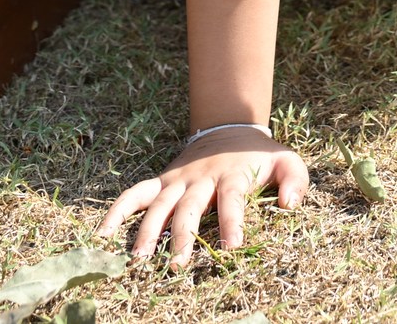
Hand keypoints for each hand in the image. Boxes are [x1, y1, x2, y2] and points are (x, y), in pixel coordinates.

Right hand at [96, 129, 308, 268]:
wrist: (230, 129)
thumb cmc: (261, 156)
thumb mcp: (287, 161)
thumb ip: (296, 181)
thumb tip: (290, 205)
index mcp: (232, 175)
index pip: (231, 199)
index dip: (232, 222)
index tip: (232, 248)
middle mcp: (200, 179)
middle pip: (188, 208)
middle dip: (182, 237)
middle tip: (176, 266)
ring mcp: (177, 180)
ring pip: (158, 205)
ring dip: (147, 232)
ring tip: (137, 261)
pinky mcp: (161, 182)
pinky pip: (134, 194)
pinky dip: (116, 212)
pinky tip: (101, 235)